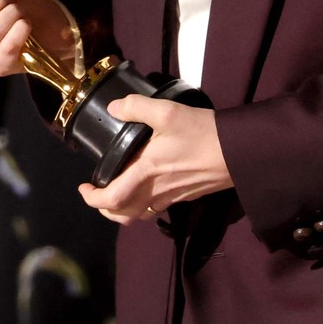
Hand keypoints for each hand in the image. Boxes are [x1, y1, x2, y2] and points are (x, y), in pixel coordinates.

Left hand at [78, 96, 233, 223]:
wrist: (238, 153)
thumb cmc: (201, 132)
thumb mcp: (168, 112)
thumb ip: (137, 107)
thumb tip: (113, 108)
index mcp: (146, 172)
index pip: (112, 199)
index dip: (92, 200)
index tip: (84, 189)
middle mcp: (156, 191)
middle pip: (124, 215)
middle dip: (106, 210)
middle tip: (98, 195)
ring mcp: (173, 197)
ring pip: (141, 214)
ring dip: (124, 209)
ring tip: (119, 192)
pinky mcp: (186, 196)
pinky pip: (158, 207)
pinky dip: (145, 203)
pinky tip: (148, 185)